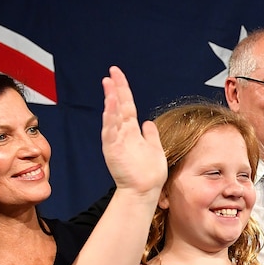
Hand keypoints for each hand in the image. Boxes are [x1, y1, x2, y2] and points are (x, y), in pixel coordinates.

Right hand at [100, 66, 166, 197]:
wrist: (144, 191)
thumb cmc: (149, 173)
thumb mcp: (154, 148)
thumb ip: (150, 135)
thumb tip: (148, 123)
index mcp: (131, 132)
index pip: (126, 106)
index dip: (123, 90)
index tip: (116, 74)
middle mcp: (122, 134)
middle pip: (118, 107)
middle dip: (115, 89)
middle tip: (111, 73)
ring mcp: (116, 141)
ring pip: (112, 116)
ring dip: (111, 100)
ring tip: (109, 84)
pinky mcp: (113, 150)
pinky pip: (110, 131)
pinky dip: (110, 117)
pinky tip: (110, 104)